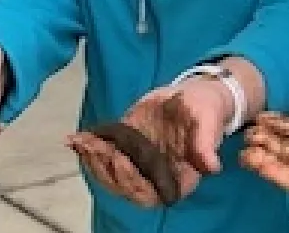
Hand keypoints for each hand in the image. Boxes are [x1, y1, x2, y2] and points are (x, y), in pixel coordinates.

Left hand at [68, 80, 232, 207]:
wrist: (194, 96)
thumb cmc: (206, 111)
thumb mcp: (210, 122)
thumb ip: (206, 145)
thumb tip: (212, 167)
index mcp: (177, 178)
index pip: (151, 193)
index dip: (133, 184)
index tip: (120, 161)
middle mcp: (154, 175)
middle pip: (124, 187)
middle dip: (106, 171)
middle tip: (95, 148)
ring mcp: (137, 163)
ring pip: (110, 174)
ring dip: (93, 161)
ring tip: (81, 142)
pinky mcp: (125, 147)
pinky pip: (104, 154)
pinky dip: (88, 149)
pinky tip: (76, 138)